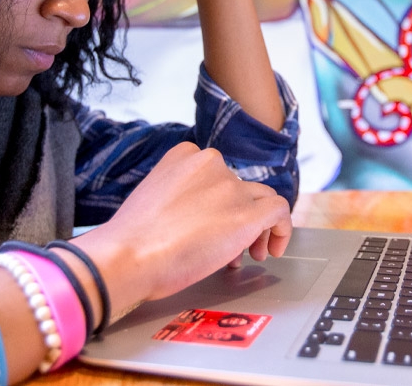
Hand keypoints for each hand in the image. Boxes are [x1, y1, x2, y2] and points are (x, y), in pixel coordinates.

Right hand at [72, 142, 291, 315]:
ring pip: (262, 199)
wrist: (129, 256)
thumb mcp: (151, 198)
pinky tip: (273, 249)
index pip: (217, 174)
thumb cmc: (131, 241)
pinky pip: (280, 212)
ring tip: (251, 254)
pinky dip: (282, 230)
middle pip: (241, 189)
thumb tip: (199, 220)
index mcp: (184, 155)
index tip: (213, 226)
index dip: (221, 204)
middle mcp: (212, 164)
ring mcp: (231, 187)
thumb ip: (180, 197)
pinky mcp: (247, 213)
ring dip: (259, 227)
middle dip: (238, 218)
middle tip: (232, 250)